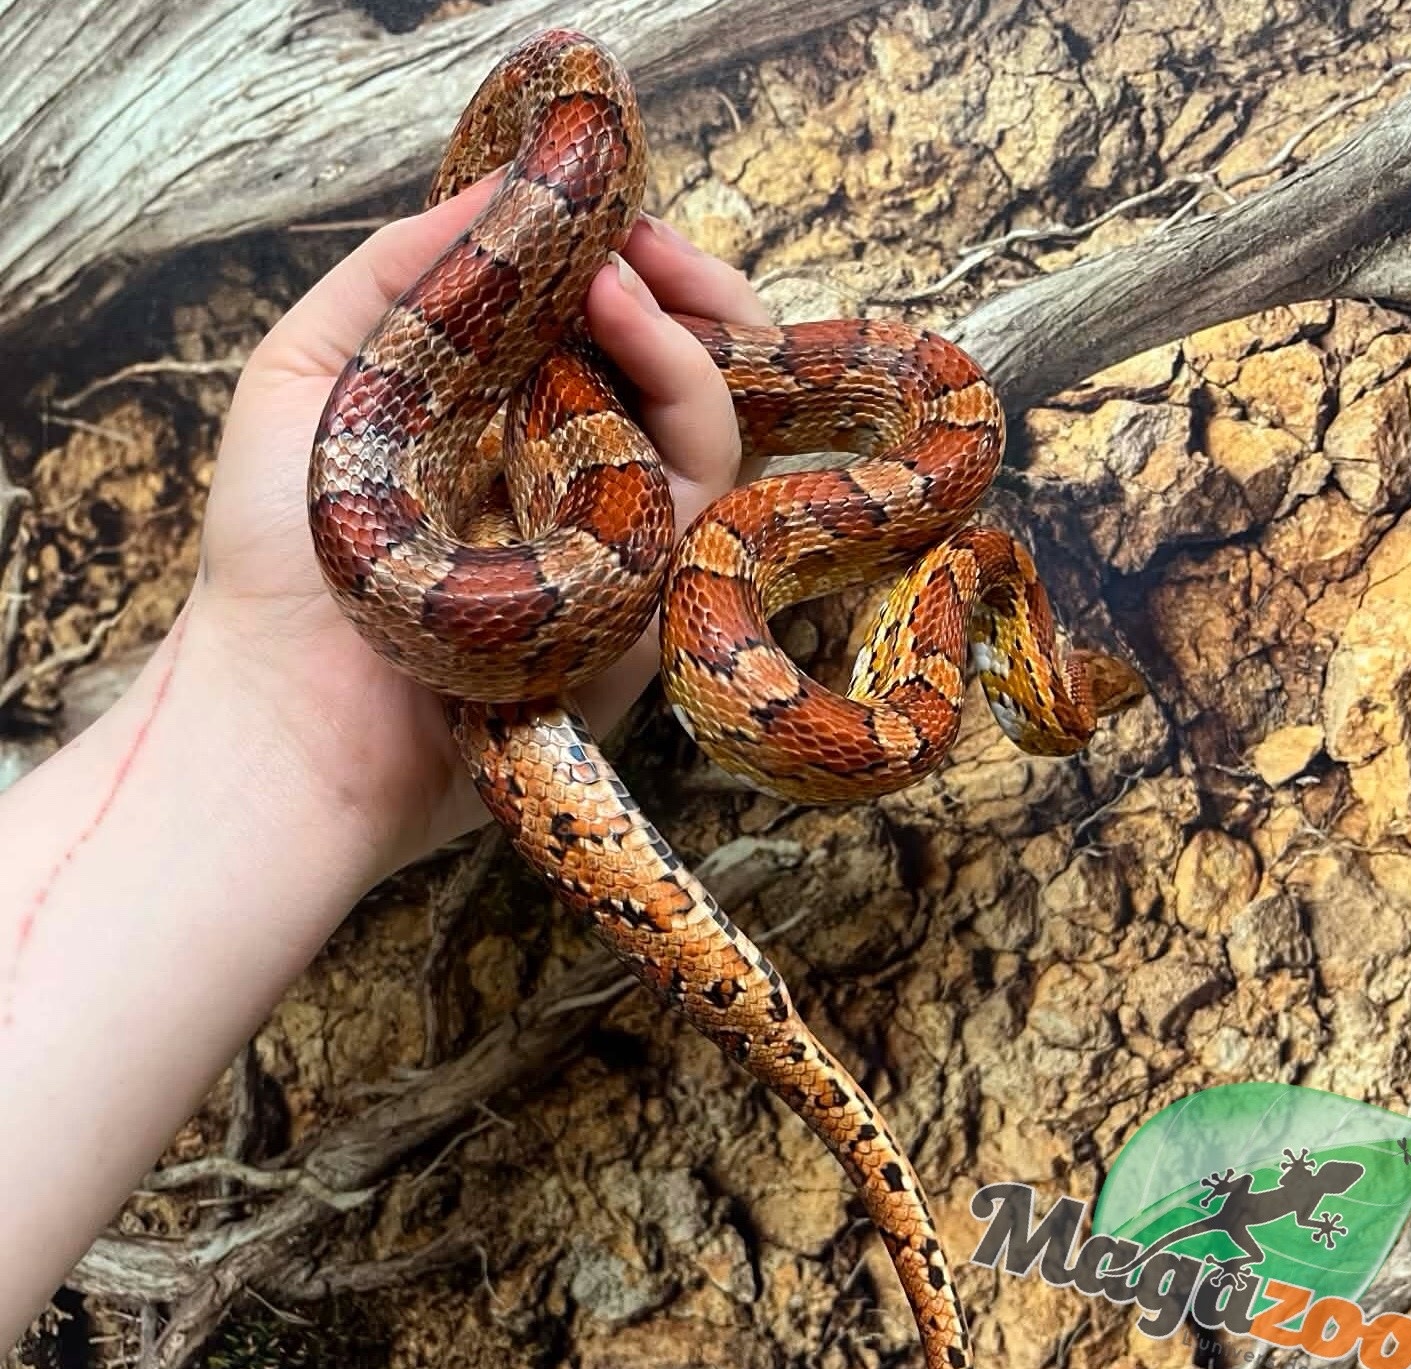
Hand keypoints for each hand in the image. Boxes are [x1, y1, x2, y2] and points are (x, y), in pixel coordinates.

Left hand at [192, 184, 768, 883]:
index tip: (612, 214)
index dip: (628, 269)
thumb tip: (504, 186)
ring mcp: (611, 546)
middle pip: (677, 381)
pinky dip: (683, 400)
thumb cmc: (274, 555)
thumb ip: (395, 274)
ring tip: (629, 280)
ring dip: (688, 338)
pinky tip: (626, 331)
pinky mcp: (643, 602)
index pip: (601, 338)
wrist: (289, 712)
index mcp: (500, 431)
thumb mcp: (307, 372)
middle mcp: (567, 484)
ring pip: (706, 429)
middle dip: (694, 297)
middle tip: (659, 244)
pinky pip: (701, 497)